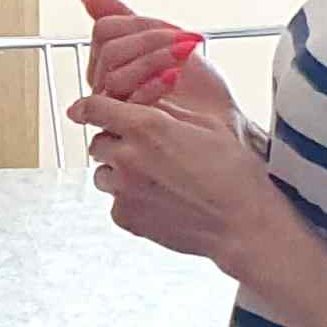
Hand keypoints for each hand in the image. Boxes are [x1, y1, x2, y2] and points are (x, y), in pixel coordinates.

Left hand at [70, 91, 299, 273]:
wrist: (243, 224)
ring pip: (103, 174)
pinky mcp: (125, 218)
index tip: (83, 110)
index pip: (94, 108)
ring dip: (119, 172)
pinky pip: (115, 201)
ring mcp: (123, 191)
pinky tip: (160, 199)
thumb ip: (168, 111)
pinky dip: (129, 199)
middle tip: (143, 149)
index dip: (87, 108)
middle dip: (114, 142)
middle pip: (98, 143)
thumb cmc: (234, 173)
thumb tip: (145, 103)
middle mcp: (128, 157)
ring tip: (155, 178)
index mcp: (146, 127)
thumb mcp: (207, 125)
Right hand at [79, 0, 235, 132]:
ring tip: (184, 53)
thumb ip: (124, 17)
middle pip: (109, 52)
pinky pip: (128, 102)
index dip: (139, 25)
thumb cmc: (197, 86)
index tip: (173, 29)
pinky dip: (152, 85)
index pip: (104, 31)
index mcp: (109, 64)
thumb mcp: (165, 39)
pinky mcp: (132, 126)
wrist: (221, 117)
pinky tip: (173, 76)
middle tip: (183, 39)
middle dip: (150, 40)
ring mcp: (118, 108)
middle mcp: (108, 86)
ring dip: (154, 59)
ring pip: (115, 76)